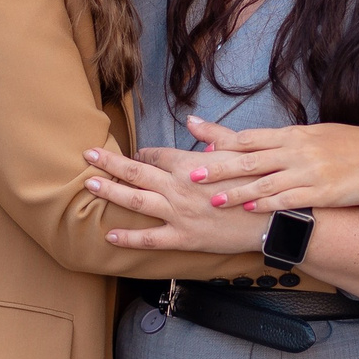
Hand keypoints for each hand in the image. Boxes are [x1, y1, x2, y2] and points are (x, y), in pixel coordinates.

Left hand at [83, 147, 262, 253]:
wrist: (272, 221)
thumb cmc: (257, 184)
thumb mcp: (238, 153)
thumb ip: (213, 135)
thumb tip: (192, 121)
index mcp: (190, 165)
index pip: (156, 155)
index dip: (142, 153)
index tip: (135, 155)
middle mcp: (178, 188)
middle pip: (136, 172)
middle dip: (109, 163)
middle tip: (87, 155)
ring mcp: (178, 214)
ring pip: (136, 201)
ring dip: (111, 191)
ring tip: (90, 185)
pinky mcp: (183, 238)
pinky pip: (150, 238)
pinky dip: (128, 237)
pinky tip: (109, 234)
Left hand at [180, 117, 358, 212]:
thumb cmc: (353, 145)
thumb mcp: (318, 135)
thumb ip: (289, 140)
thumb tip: (264, 142)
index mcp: (293, 134)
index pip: (250, 137)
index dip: (221, 141)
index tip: (197, 142)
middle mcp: (297, 150)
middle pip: (250, 158)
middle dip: (219, 167)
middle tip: (192, 175)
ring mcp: (309, 170)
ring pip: (265, 181)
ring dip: (237, 191)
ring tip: (214, 200)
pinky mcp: (322, 190)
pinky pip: (288, 198)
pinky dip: (267, 204)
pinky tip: (249, 210)